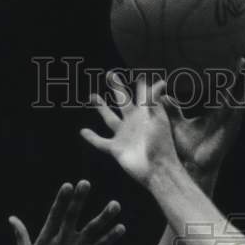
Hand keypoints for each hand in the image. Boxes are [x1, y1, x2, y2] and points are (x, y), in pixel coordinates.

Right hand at [8, 180, 124, 244]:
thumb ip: (20, 234)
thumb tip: (11, 218)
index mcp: (46, 239)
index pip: (54, 215)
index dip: (61, 200)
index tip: (68, 185)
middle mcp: (61, 243)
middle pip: (72, 217)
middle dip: (78, 200)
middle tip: (85, 183)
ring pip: (92, 231)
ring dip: (104, 217)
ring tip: (116, 204)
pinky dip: (111, 237)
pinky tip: (121, 227)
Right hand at [80, 73, 179, 187]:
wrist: (157, 169)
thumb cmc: (161, 144)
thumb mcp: (159, 120)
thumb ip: (154, 101)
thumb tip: (161, 82)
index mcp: (146, 113)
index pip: (143, 94)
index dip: (142, 85)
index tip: (140, 76)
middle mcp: (133, 121)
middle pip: (122, 100)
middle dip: (116, 87)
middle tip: (110, 74)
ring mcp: (124, 135)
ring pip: (109, 117)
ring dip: (101, 107)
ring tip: (93, 96)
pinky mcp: (116, 148)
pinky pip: (100, 142)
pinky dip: (91, 137)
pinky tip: (83, 131)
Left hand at [165, 54, 244, 189]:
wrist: (191, 165)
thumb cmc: (186, 147)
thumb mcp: (176, 122)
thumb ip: (172, 108)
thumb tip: (161, 94)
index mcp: (216, 111)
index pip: (228, 87)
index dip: (235, 74)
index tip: (242, 58)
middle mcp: (226, 114)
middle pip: (241, 89)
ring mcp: (230, 121)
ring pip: (243, 97)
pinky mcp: (230, 128)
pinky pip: (239, 111)